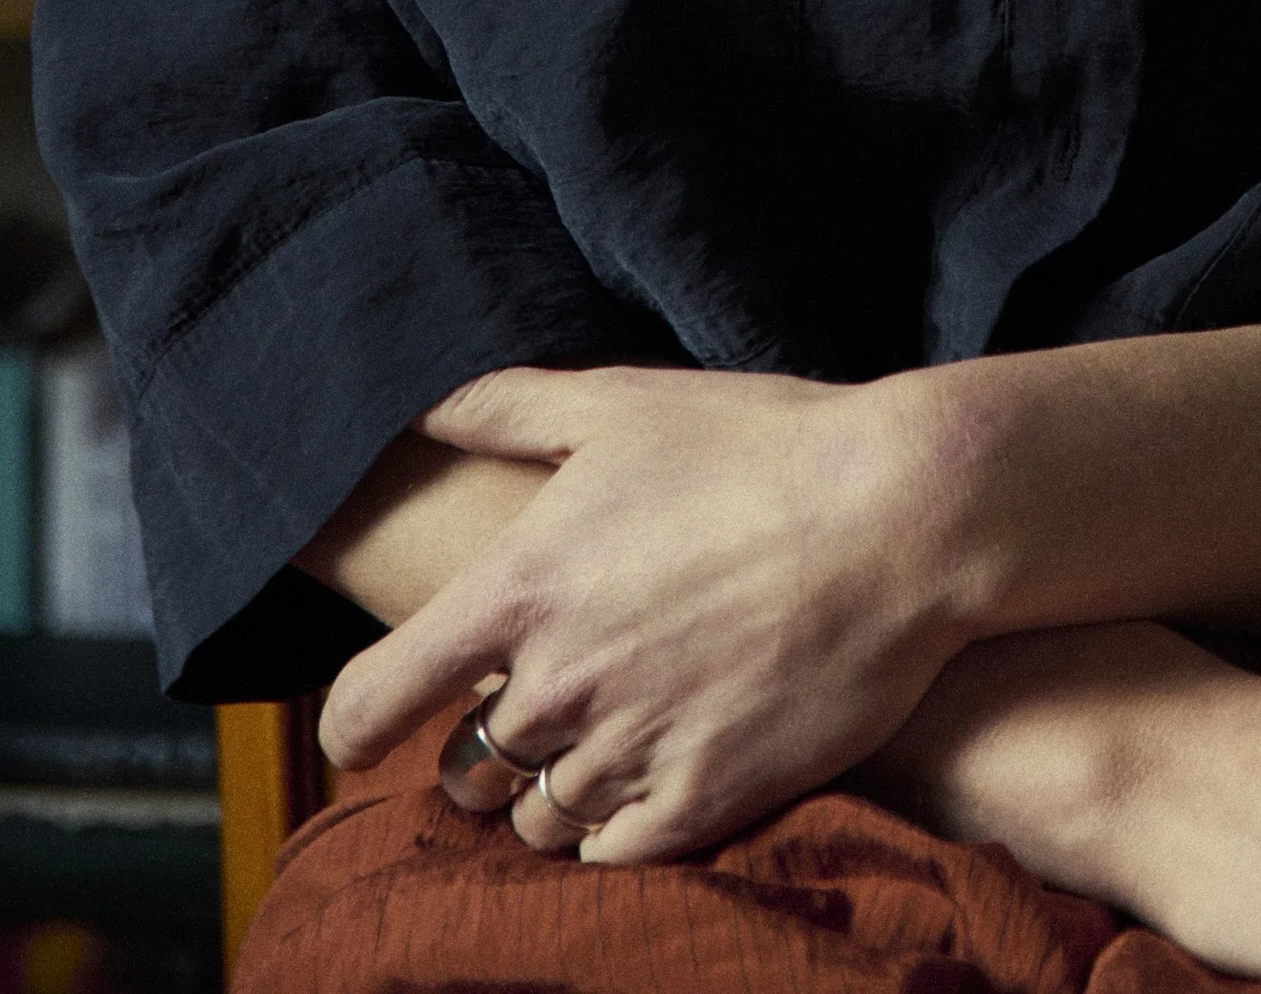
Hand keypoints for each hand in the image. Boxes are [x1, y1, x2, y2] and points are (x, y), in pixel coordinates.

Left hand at [317, 362, 978, 862]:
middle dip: (488, 742)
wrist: (904, 515)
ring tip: (614, 732)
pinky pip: (610, 857)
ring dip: (555, 788)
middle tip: (547, 700)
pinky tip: (652, 774)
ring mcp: (629, 750)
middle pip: (462, 770)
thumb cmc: (763, 445)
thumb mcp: (624, 402)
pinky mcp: (702, 801)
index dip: (356, 723)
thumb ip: (504, 408)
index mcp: (519, 589)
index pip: (368, 705)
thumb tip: (418, 411)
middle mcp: (558, 684)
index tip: (376, 723)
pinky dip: (615, 830)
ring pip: (536, 820)